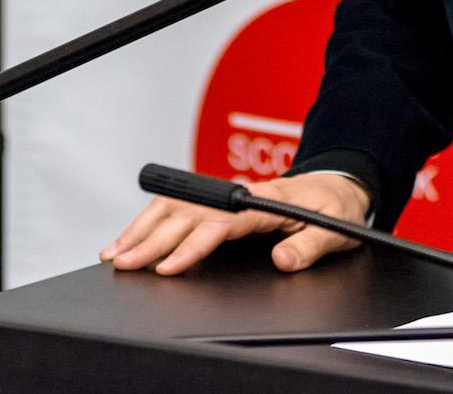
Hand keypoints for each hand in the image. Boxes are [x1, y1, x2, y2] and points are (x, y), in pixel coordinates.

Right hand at [100, 172, 371, 276]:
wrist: (337, 186)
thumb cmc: (334, 208)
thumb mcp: (336, 231)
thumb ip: (310, 247)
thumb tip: (282, 261)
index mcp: (265, 201)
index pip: (219, 224)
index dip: (191, 246)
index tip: (167, 267)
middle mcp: (240, 194)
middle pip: (187, 214)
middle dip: (151, 240)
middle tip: (123, 263)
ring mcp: (227, 194)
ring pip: (175, 206)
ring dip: (142, 228)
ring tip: (114, 252)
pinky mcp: (220, 200)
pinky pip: (179, 206)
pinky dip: (150, 220)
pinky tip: (132, 237)